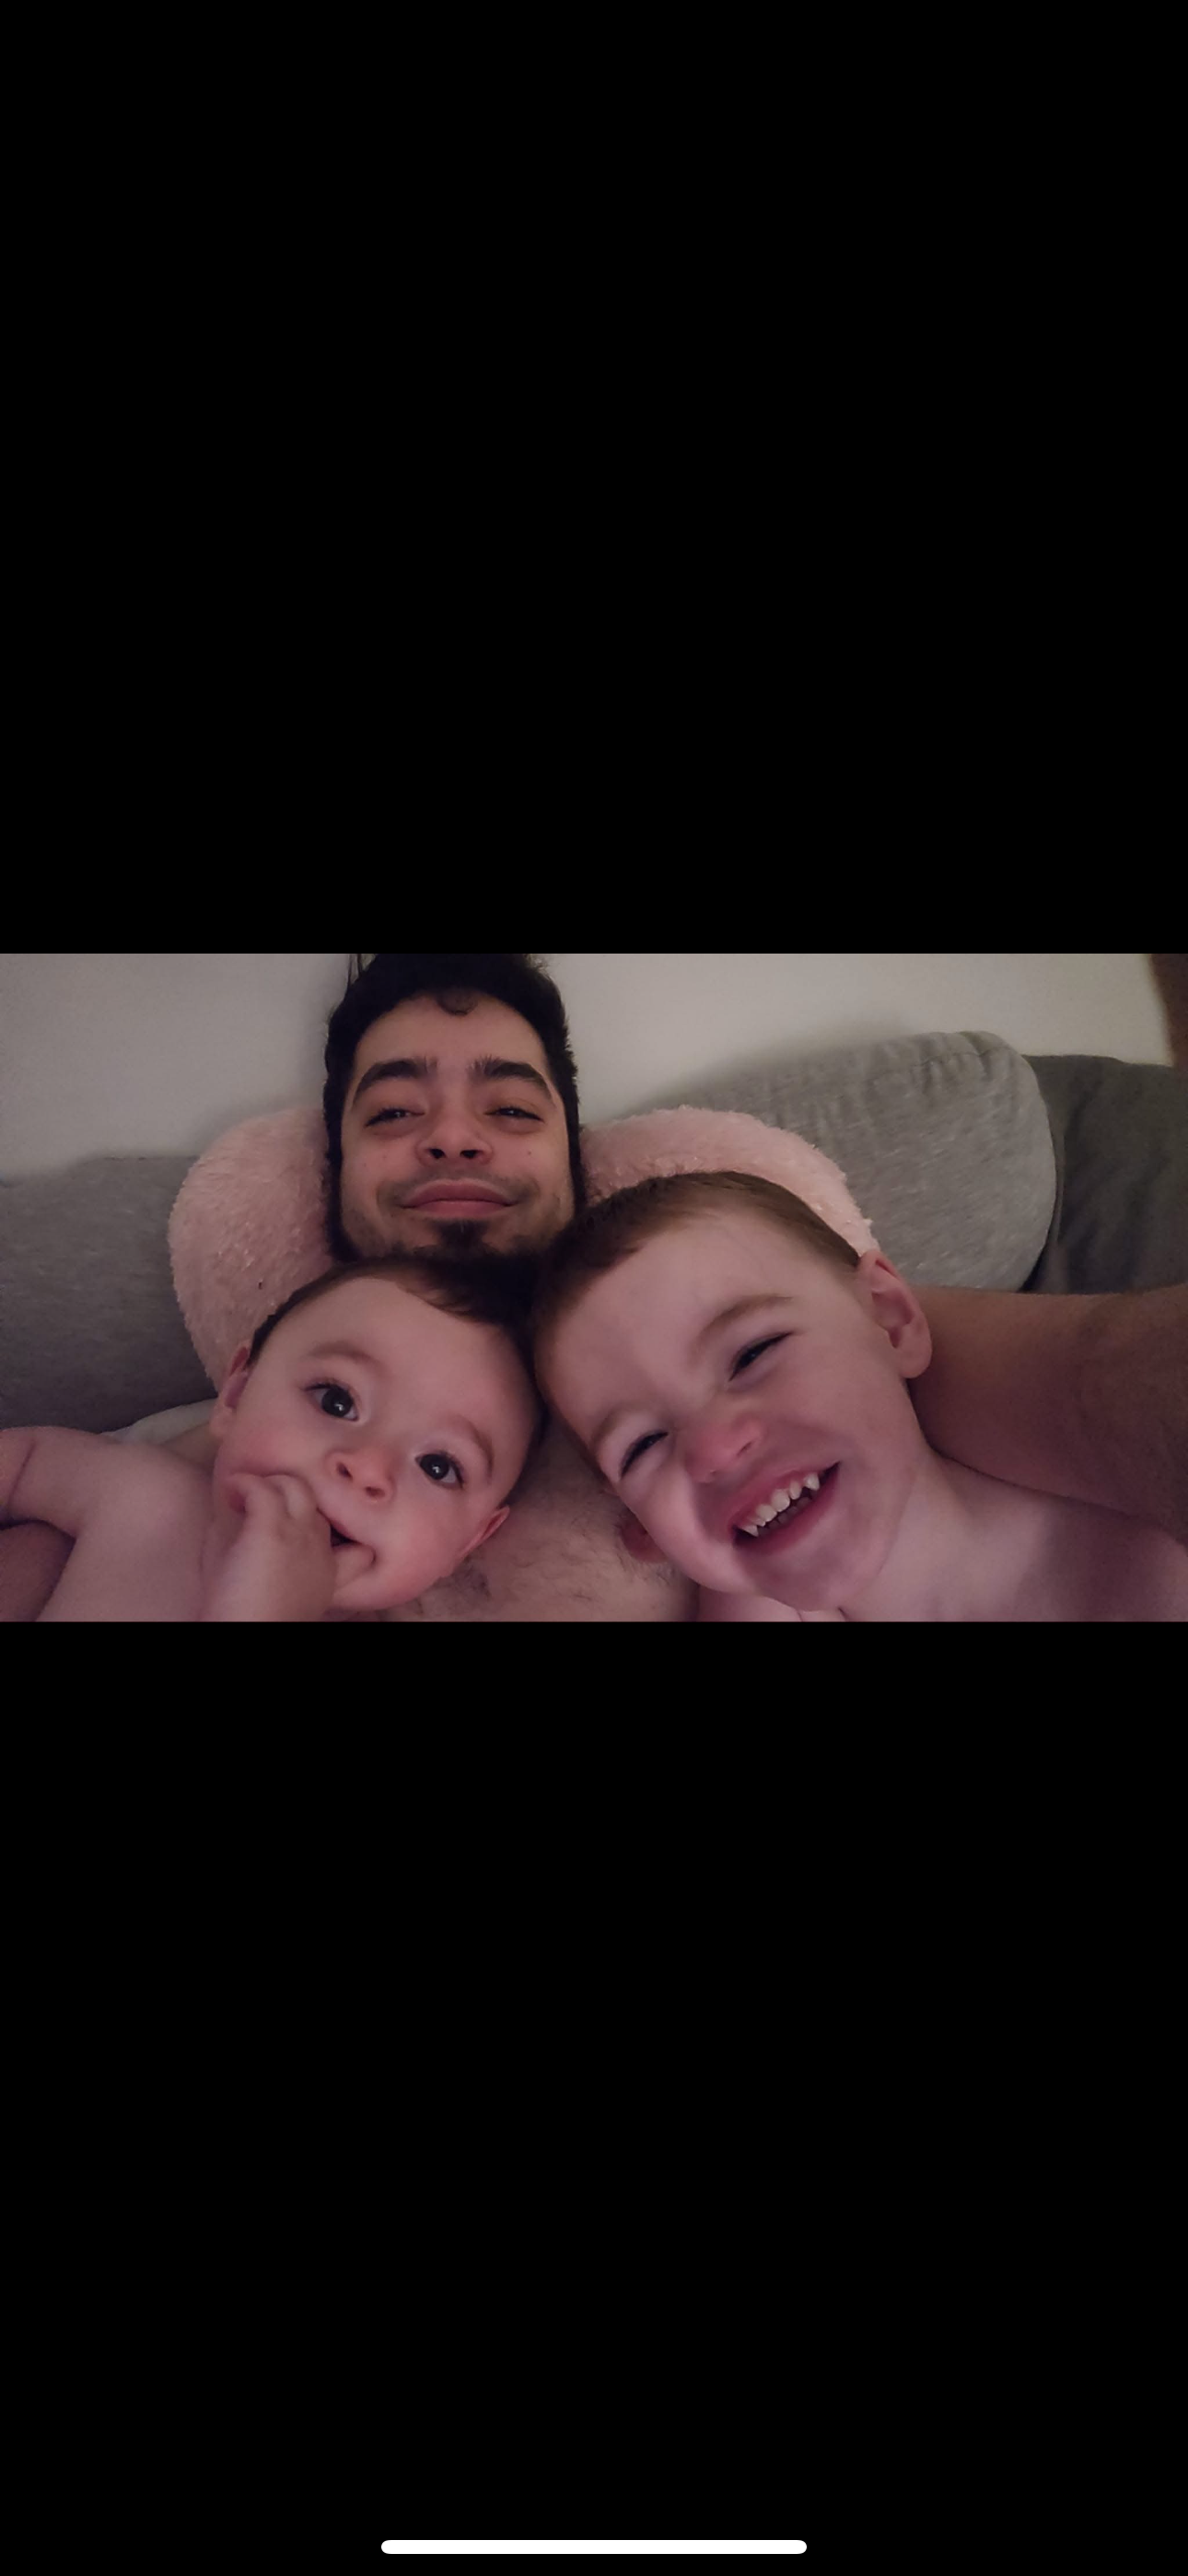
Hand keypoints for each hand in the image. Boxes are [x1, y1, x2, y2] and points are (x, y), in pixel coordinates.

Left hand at [201, 1472, 336, 1621]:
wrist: (245, 1633)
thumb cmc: (249, 1619)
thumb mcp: (273, 1591)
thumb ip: (275, 1560)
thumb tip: (243, 1525)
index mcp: (326, 1573)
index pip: (352, 1543)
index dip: (331, 1528)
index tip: (302, 1526)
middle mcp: (319, 1550)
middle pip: (318, 1507)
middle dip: (292, 1501)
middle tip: (262, 1503)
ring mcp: (298, 1535)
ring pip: (295, 1487)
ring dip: (270, 1485)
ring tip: (247, 1494)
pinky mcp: (270, 1528)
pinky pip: (261, 1488)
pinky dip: (243, 1483)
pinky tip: (231, 1488)